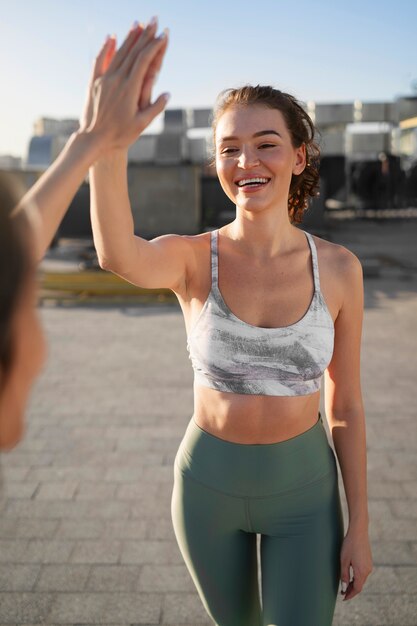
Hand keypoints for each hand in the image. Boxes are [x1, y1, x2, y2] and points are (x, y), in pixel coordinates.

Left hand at [79, 17, 169, 154]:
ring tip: (138, 24)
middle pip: (133, 51)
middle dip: (145, 34)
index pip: (145, 60)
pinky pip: (100, 60)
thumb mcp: (141, 125)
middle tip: (154, 20)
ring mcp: (104, 79)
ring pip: (118, 52)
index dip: (155, 45)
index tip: (164, 34)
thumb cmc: (120, 135)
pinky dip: (106, 47)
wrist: (93, 140)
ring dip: (129, 37)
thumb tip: (167, 94)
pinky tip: (111, 37)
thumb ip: (155, 108)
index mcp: (130, 88)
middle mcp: (116, 79)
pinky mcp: (94, 82)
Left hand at [340, 527, 372, 600]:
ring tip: (346, 585)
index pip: (357, 588)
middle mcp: (368, 570)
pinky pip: (363, 573)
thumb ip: (344, 575)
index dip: (350, 594)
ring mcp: (369, 565)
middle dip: (352, 590)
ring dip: (354, 583)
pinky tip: (351, 575)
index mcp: (362, 572)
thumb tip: (344, 588)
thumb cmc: (349, 545)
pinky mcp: (369, 561)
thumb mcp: (344, 561)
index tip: (344, 598)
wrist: (359, 532)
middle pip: (360, 585)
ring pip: (362, 579)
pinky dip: (357, 577)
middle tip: (342, 592)